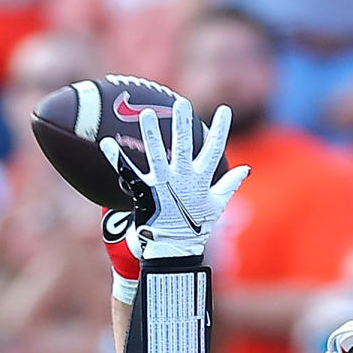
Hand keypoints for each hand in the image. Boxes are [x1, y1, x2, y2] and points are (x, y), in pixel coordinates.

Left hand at [99, 98, 248, 259]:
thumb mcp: (217, 204)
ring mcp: (162, 185)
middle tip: (181, 104)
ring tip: (146, 113)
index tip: (225, 110)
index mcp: (200, 179)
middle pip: (183, 146)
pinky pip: (127, 172)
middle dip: (182, 124)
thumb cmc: (196, 226)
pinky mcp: (144, 193)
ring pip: (157, 154)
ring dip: (151, 134)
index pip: (214, 150)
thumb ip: (229, 184)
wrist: (175, 249)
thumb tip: (246, 169)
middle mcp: (182, 179)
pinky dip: (116, 158)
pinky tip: (106, 142)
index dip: (220, 130)